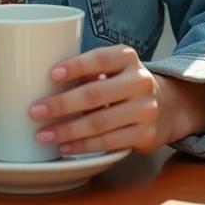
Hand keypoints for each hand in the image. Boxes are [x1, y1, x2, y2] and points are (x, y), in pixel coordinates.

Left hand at [28, 45, 177, 155]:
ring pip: (100, 123)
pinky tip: (65, 146)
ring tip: (43, 134)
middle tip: (35, 112)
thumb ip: (89, 70)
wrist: (169, 105)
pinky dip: (84, 146)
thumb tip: (49, 81)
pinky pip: (109, 142)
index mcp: (127, 58)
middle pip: (95, 94)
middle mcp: (139, 81)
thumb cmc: (126, 83)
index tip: (52, 74)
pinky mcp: (146, 135)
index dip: (76, 66)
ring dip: (68, 130)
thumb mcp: (114, 67)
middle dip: (61, 105)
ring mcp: (145, 109)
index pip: (100, 59)